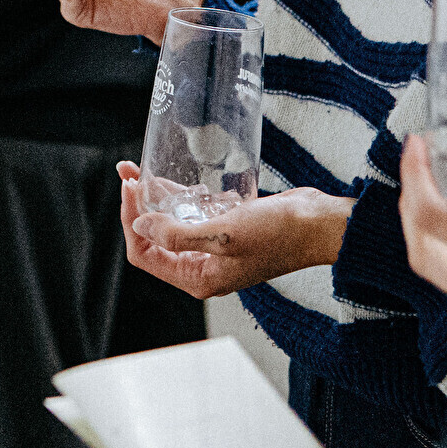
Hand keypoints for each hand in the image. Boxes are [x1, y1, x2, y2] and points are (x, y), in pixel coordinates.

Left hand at [117, 163, 350, 299]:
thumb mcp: (223, 234)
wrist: (318, 224)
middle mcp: (203, 267)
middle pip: (154, 239)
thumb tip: (140, 227)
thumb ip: (178, 234)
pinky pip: (194, 215)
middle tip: (128, 172)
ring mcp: (215, 249)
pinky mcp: (228, 230)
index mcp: (199, 278)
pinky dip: (182, 198)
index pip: (145, 255)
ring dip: (157, 199)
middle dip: (138, 206)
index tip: (128, 188)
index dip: (130, 222)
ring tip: (142, 169)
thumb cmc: (278, 234)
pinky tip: (178, 181)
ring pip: (172, 224)